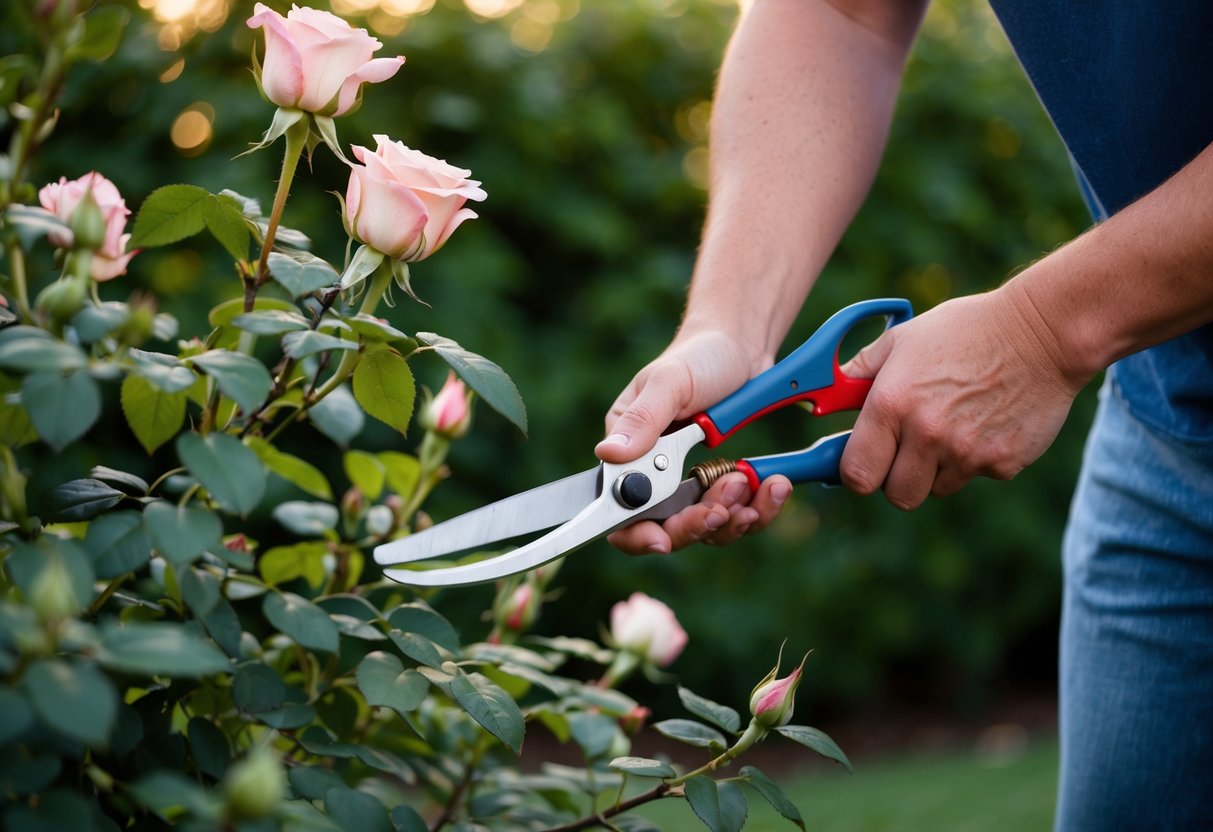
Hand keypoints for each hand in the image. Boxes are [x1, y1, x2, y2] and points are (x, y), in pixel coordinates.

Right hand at [595, 330, 793, 553]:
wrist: (743, 348)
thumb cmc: (700, 357)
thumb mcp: (670, 382)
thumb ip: (642, 419)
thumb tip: (607, 453)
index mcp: (628, 453)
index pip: (619, 511)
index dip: (635, 535)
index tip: (662, 541)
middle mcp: (653, 477)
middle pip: (665, 530)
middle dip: (696, 525)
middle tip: (722, 507)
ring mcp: (689, 485)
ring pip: (707, 529)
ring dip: (732, 516)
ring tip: (750, 482)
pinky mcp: (722, 486)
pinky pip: (738, 516)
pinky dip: (759, 508)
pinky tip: (772, 485)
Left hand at [839, 286, 1087, 508]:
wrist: (1043, 332)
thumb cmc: (964, 331)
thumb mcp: (901, 341)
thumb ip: (858, 374)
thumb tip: (824, 401)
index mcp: (892, 405)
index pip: (856, 474)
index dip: (856, 473)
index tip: (862, 463)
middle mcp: (926, 434)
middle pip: (897, 496)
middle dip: (896, 479)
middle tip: (906, 452)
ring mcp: (967, 453)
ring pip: (937, 488)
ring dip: (937, 469)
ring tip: (952, 424)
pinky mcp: (1003, 463)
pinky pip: (976, 476)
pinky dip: (976, 458)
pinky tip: (985, 421)